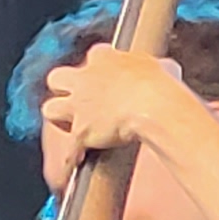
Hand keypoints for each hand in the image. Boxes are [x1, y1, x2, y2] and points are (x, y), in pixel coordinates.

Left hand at [35, 44, 215, 188]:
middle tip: (76, 100)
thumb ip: (156, 68)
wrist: (153, 105)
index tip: (105, 78)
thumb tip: (168, 70)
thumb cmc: (163, 85)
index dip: (97, 69)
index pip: (94, 56)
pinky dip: (71, 158)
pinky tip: (75, 163)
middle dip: (63, 89)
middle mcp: (85, 79)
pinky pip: (68, 149)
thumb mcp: (162, 66)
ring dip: (59, 119)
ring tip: (69, 128)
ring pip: (50, 109)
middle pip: (57, 78)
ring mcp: (80, 106)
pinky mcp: (81, 131)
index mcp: (104, 57)